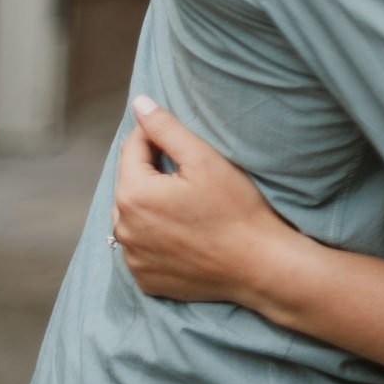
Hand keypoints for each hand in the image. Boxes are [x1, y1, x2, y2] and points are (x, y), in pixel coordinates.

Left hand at [112, 97, 301, 311]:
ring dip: (151, 206)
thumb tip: (139, 103)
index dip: (156, 137)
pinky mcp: (146, 279)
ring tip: (187, 207)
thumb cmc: (236, 209)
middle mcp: (124, 229)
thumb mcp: (204, 160)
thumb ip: (166, 128)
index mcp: (133, 194)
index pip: (132, 148)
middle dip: (152, 174)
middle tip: (191, 177)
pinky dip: (155, 238)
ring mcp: (133, 258)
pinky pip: (142, 249)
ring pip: (133, 217)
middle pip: (131, 184)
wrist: (259, 265)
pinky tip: (184, 234)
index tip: (184, 144)